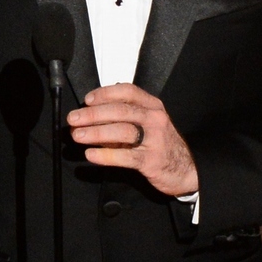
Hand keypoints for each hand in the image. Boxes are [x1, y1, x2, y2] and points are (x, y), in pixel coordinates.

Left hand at [66, 84, 198, 196]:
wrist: (187, 168)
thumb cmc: (161, 144)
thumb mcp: (148, 124)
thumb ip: (124, 117)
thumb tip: (91, 115)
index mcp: (152, 106)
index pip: (128, 92)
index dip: (105, 93)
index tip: (87, 100)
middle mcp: (155, 119)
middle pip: (121, 111)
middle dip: (93, 114)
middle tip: (74, 119)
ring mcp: (155, 139)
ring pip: (122, 131)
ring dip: (96, 133)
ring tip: (77, 136)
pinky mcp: (152, 160)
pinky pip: (126, 156)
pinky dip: (106, 155)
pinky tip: (91, 155)